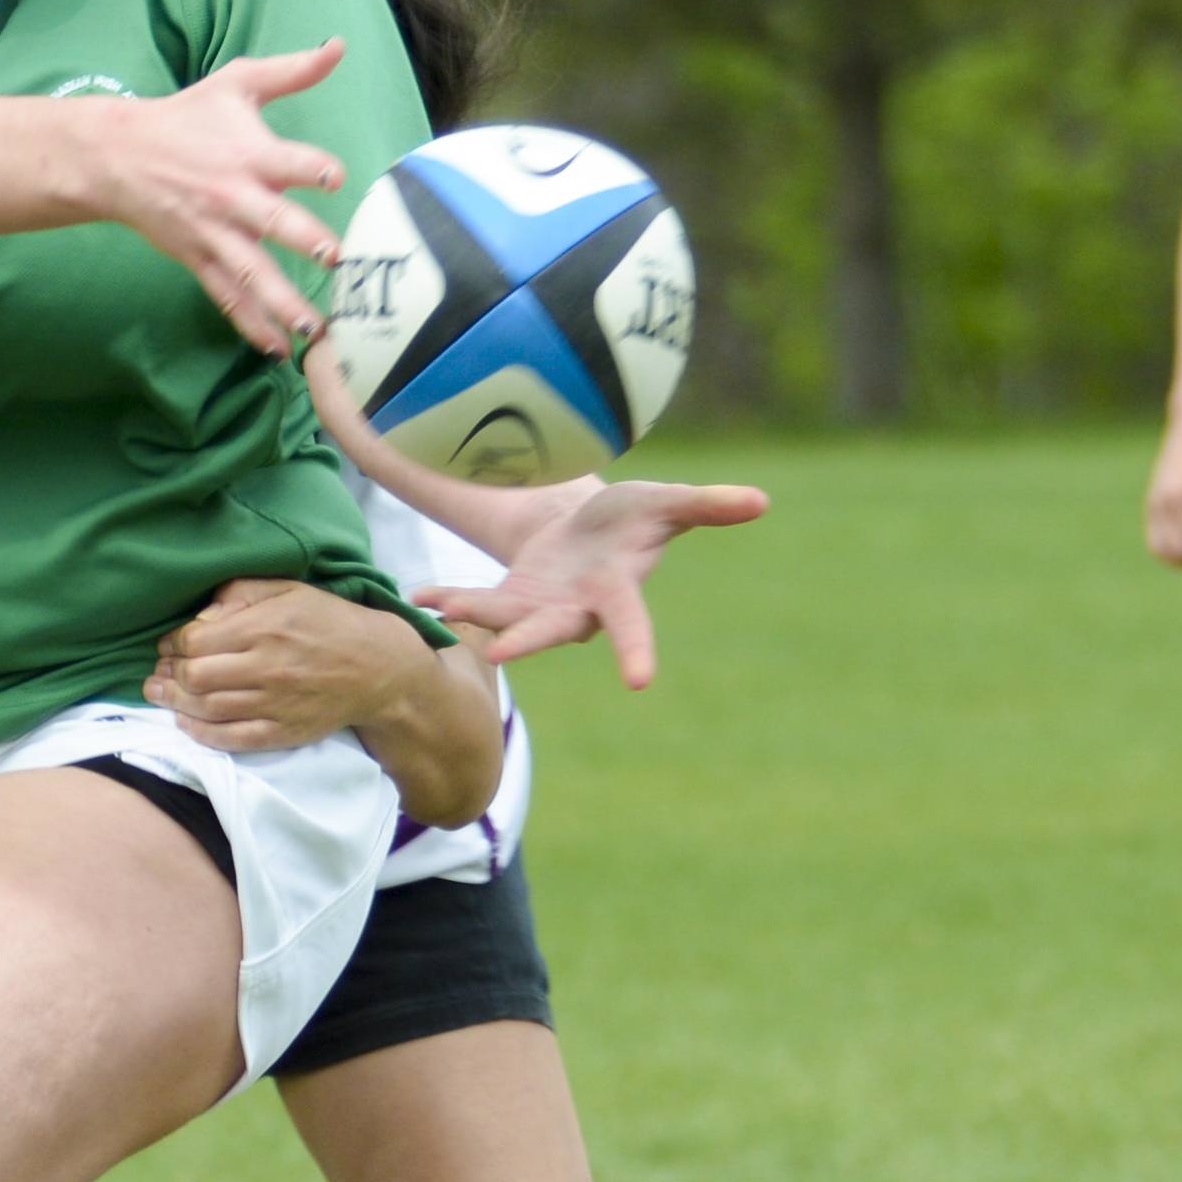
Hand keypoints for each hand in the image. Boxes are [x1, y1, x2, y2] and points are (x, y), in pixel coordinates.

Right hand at [84, 43, 350, 354]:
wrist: (117, 155)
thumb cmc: (186, 117)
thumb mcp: (237, 83)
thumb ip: (293, 70)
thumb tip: (339, 45)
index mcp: (249, 153)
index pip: (291, 162)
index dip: (316, 168)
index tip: (336, 179)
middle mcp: (234, 197)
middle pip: (274, 222)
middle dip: (305, 240)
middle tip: (337, 259)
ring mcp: (215, 233)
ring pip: (253, 272)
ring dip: (283, 301)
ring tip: (315, 328)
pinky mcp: (198, 258)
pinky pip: (228, 295)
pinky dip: (250, 323)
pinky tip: (277, 349)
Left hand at [145, 577, 430, 753]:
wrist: (376, 668)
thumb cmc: (328, 622)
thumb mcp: (289, 590)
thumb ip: (241, 593)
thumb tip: (202, 615)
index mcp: (264, 628)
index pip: (196, 640)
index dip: (173, 644)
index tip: (169, 645)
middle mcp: (265, 667)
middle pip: (195, 677)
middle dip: (168, 675)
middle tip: (159, 673)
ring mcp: (273, 704)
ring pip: (206, 708)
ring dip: (175, 703)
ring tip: (160, 695)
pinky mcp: (282, 732)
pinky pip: (230, 738)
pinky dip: (200, 733)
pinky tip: (185, 722)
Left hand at [412, 478, 769, 689]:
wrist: (587, 528)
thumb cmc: (632, 517)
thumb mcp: (665, 502)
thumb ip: (706, 504)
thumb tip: (762, 500)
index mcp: (616, 592)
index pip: (631, 623)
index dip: (636, 649)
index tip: (640, 682)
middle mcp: (575, 611)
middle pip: (552, 629)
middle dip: (529, 639)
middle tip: (503, 652)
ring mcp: (539, 608)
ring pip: (505, 618)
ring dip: (474, 614)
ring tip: (440, 606)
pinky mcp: (508, 599)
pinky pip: (476, 603)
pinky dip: (448, 599)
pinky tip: (419, 598)